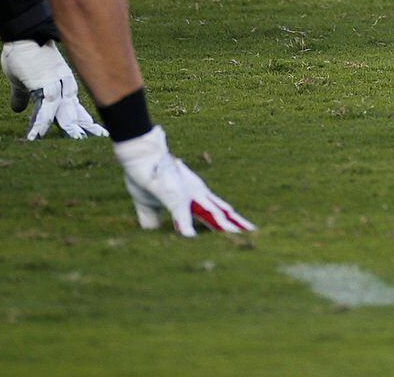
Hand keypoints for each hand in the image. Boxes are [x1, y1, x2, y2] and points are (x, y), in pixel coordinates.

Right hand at [0, 41, 105, 139]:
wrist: (23, 36)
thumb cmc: (23, 55)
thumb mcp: (22, 82)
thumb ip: (22, 96)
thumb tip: (17, 109)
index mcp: (60, 85)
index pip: (74, 106)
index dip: (82, 119)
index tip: (92, 131)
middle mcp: (62, 86)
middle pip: (75, 110)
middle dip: (83, 125)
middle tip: (97, 137)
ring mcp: (54, 85)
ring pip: (63, 110)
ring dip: (67, 127)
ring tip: (74, 139)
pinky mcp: (42, 83)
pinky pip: (43, 107)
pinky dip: (40, 122)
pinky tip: (36, 135)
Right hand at [112, 127, 251, 235]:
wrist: (139, 154)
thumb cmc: (145, 176)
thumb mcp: (149, 206)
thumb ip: (153, 222)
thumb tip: (152, 237)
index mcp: (195, 195)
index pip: (217, 211)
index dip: (228, 223)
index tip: (241, 232)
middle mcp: (198, 194)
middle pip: (222, 212)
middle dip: (236, 225)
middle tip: (254, 233)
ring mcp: (189, 194)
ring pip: (212, 213)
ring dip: (225, 228)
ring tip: (240, 238)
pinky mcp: (174, 196)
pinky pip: (181, 214)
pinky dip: (186, 228)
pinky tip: (191, 240)